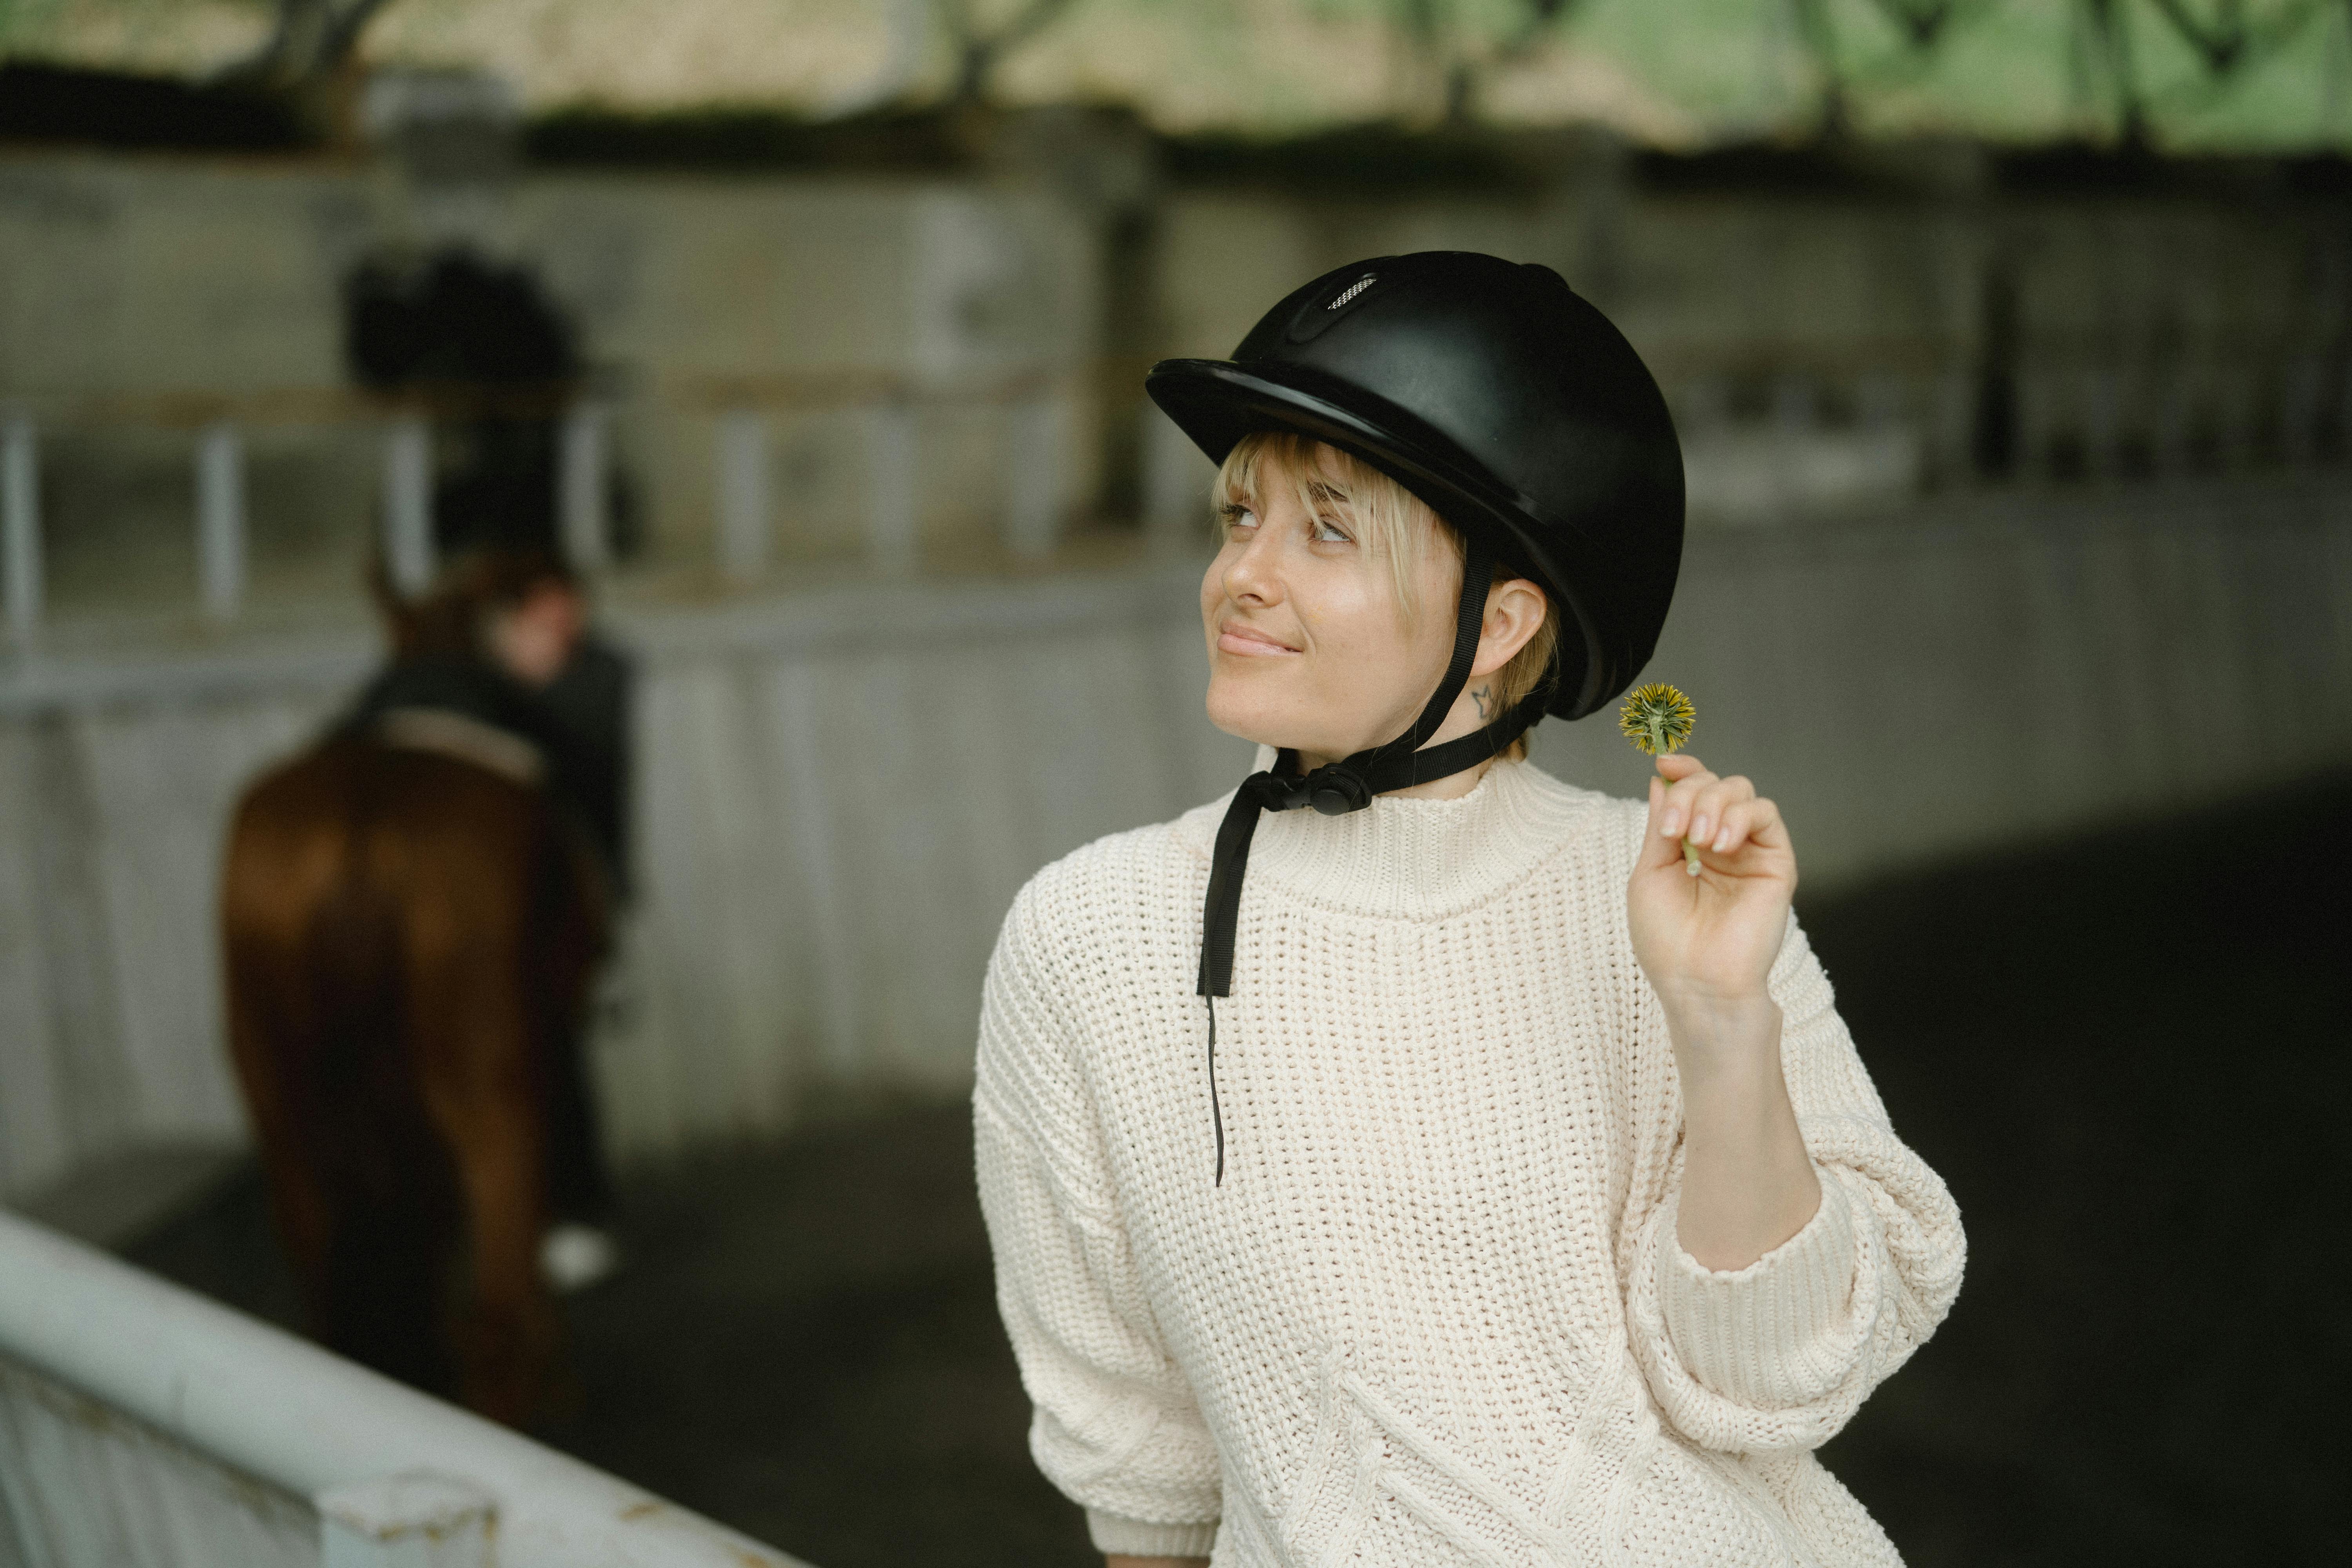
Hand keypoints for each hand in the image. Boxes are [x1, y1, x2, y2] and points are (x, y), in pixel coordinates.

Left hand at [1626, 754, 1795, 1020]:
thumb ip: (1661, 825)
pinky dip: (1741, 817)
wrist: (1696, 981)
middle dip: (1690, 793)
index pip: (1691, 790)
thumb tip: (1663, 777)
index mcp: (1688, 845)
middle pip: (1713, 784)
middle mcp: (1720, 843)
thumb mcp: (1650, 872)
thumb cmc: (1667, 939)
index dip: (1682, 770)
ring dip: (1713, 804)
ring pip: (1740, 791)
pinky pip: (1766, 814)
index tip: (1665, 763)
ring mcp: (1749, 851)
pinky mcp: (1776, 862)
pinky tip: (1721, 845)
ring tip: (1699, 841)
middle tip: (1676, 829)